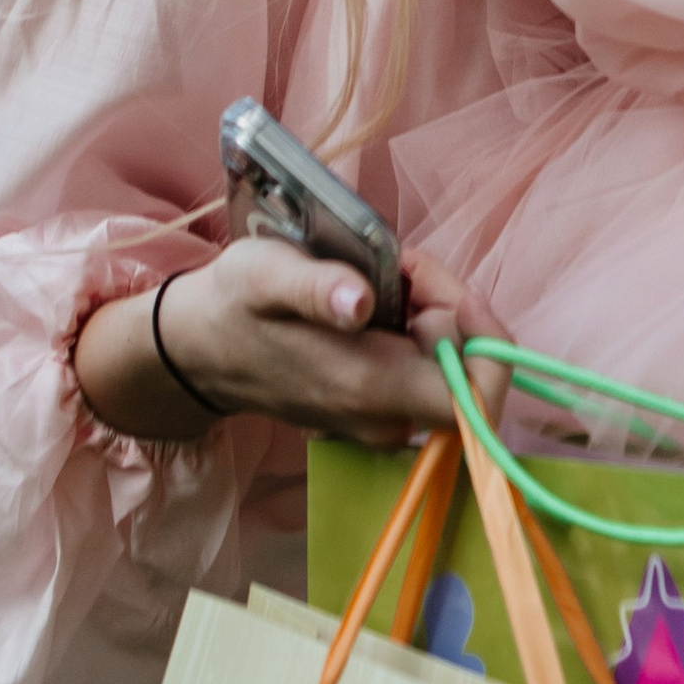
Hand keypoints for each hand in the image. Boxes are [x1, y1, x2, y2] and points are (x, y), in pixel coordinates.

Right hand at [75, 236, 459, 447]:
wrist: (196, 348)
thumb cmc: (234, 305)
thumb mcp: (266, 275)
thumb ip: (315, 288)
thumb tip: (357, 304)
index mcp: (370, 391)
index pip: (475, 398)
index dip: (487, 342)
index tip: (457, 291)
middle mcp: (385, 418)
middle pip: (466, 369)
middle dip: (451, 307)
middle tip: (401, 265)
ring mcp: (381, 417)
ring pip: (447, 364)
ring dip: (432, 312)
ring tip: (385, 275)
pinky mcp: (374, 406)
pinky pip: (423, 366)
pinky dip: (415, 325)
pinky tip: (376, 298)